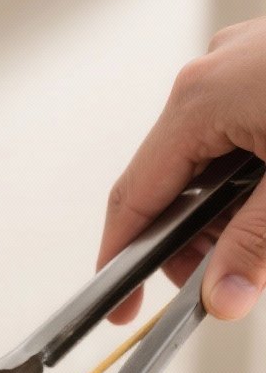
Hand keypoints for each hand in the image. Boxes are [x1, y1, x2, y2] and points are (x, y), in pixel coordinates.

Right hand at [97, 17, 265, 322]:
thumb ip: (255, 248)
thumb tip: (224, 298)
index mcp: (201, 98)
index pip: (135, 196)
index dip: (122, 260)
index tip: (119, 305)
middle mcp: (213, 74)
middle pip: (174, 184)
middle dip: (196, 242)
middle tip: (225, 282)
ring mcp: (244, 66)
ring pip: (211, 165)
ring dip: (231, 213)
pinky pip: (240, 137)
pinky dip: (252, 181)